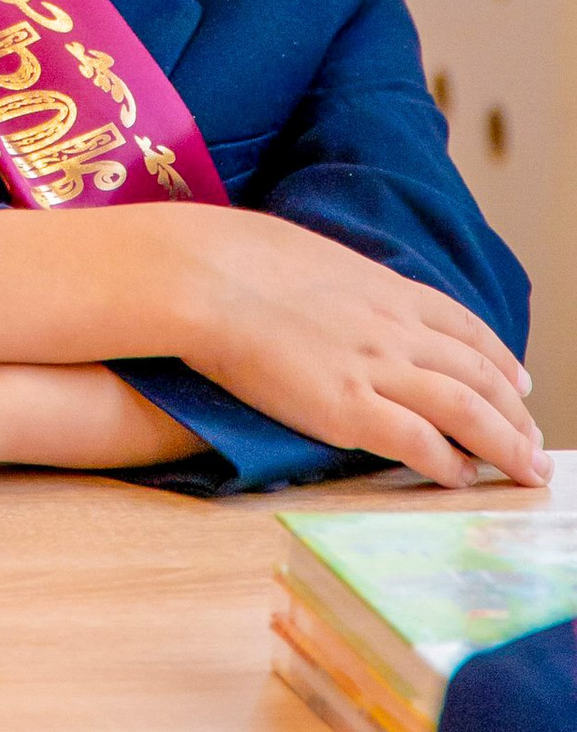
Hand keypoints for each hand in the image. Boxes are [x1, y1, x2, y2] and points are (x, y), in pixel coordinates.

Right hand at [0, 206, 544, 491]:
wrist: (197, 274)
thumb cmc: (227, 256)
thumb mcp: (299, 253)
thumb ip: (332, 280)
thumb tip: (327, 289)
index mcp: (380, 285)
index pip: (462, 325)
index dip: (497, 357)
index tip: (518, 380)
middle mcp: (392, 325)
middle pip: (478, 372)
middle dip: (515, 412)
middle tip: (534, 444)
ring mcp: (374, 365)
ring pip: (467, 409)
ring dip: (504, 444)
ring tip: (524, 472)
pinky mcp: (348, 408)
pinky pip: (418, 441)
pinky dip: (448, 462)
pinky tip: (458, 478)